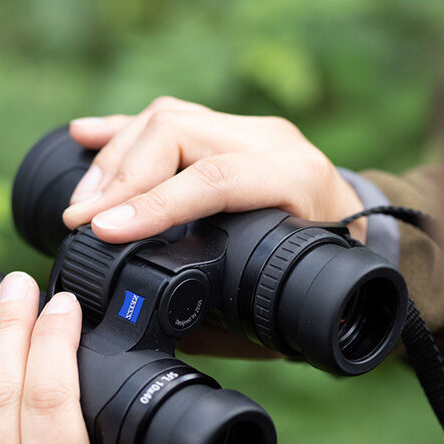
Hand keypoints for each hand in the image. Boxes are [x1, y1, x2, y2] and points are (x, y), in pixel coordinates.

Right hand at [61, 96, 366, 357]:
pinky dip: (122, 130)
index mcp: (297, 178)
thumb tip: (157, 326)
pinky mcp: (226, 128)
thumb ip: (233, 311)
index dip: (156, 202)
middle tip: (81, 222)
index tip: (104, 229)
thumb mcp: (292, 297)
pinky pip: (169, 117)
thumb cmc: (326, 274)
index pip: (216, 177)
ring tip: (80, 204)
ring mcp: (248, 128)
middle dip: (120, 179)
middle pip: (178, 132)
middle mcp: (273, 141)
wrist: (363, 234)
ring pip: (167, 119)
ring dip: (114, 160)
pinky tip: (83, 137)